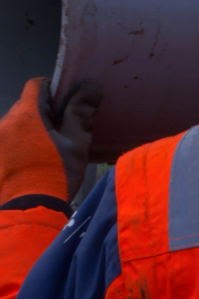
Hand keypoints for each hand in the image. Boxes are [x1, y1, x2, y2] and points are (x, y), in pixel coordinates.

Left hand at [0, 78, 102, 204]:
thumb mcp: (76, 142)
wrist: (28, 213)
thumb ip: (80, 110)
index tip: (68, 105)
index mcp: (26, 115)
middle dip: (44, 113)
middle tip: (63, 132)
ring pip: (17, 124)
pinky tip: (32, 162)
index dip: (54, 90)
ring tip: (47, 150)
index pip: (37, 85)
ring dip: (31, 130)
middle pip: (26, 105)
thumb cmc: (56, 173)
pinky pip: (9, 140)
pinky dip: (21, 144)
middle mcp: (4, 123)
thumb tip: (90, 85)